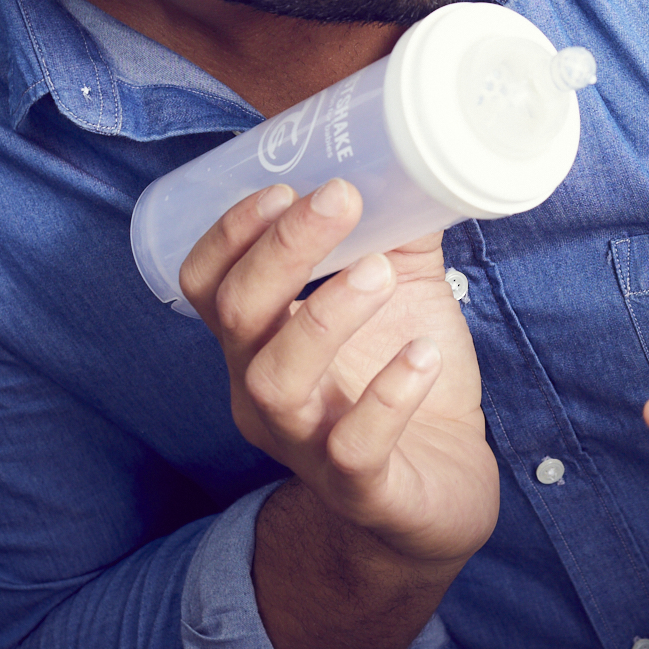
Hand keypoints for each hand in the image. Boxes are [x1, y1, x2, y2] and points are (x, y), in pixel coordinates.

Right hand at [180, 179, 498, 567]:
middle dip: (280, 252)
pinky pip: (355, 446)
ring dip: (326, 316)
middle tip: (339, 199)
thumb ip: (397, 233)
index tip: (280, 186)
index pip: (206, 285)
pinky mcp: (360, 487)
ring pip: (279, 382)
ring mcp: (306, 444)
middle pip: (236, 319)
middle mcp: (264, 392)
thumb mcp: (399, 295)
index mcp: (260, 341)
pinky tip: (424, 354)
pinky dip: (389, 394)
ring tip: (381, 272)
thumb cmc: (404, 378)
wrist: (442, 491)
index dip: (230, 234)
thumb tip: (414, 158)